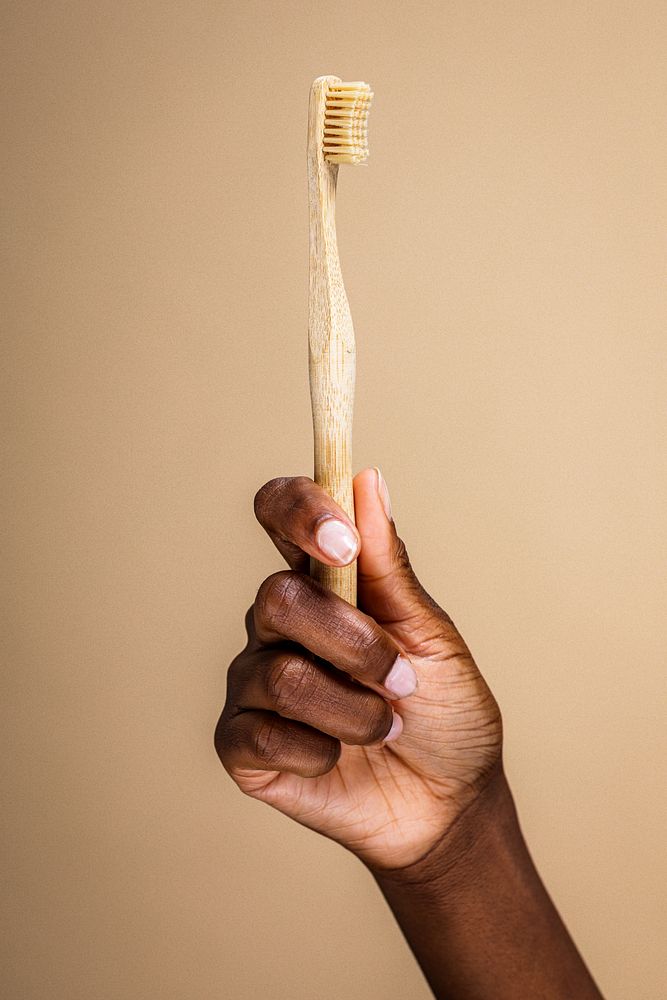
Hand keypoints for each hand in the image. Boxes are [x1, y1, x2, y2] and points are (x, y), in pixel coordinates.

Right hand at [215, 468, 501, 870]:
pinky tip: (337, 760)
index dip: (299, 509)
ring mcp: (254, 681)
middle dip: (354, 644)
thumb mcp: (432, 637)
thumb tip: (367, 480)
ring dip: (352, 709)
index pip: (281, 514)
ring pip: (280, 673)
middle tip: (403, 682)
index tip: (342, 540)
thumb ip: (391, 566)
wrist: (449, 804)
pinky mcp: (240, 743)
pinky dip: (318, 752)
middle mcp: (280, 623)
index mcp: (326, 583)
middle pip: (278, 596)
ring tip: (385, 728)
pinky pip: (259, 733)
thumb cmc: (444, 711)